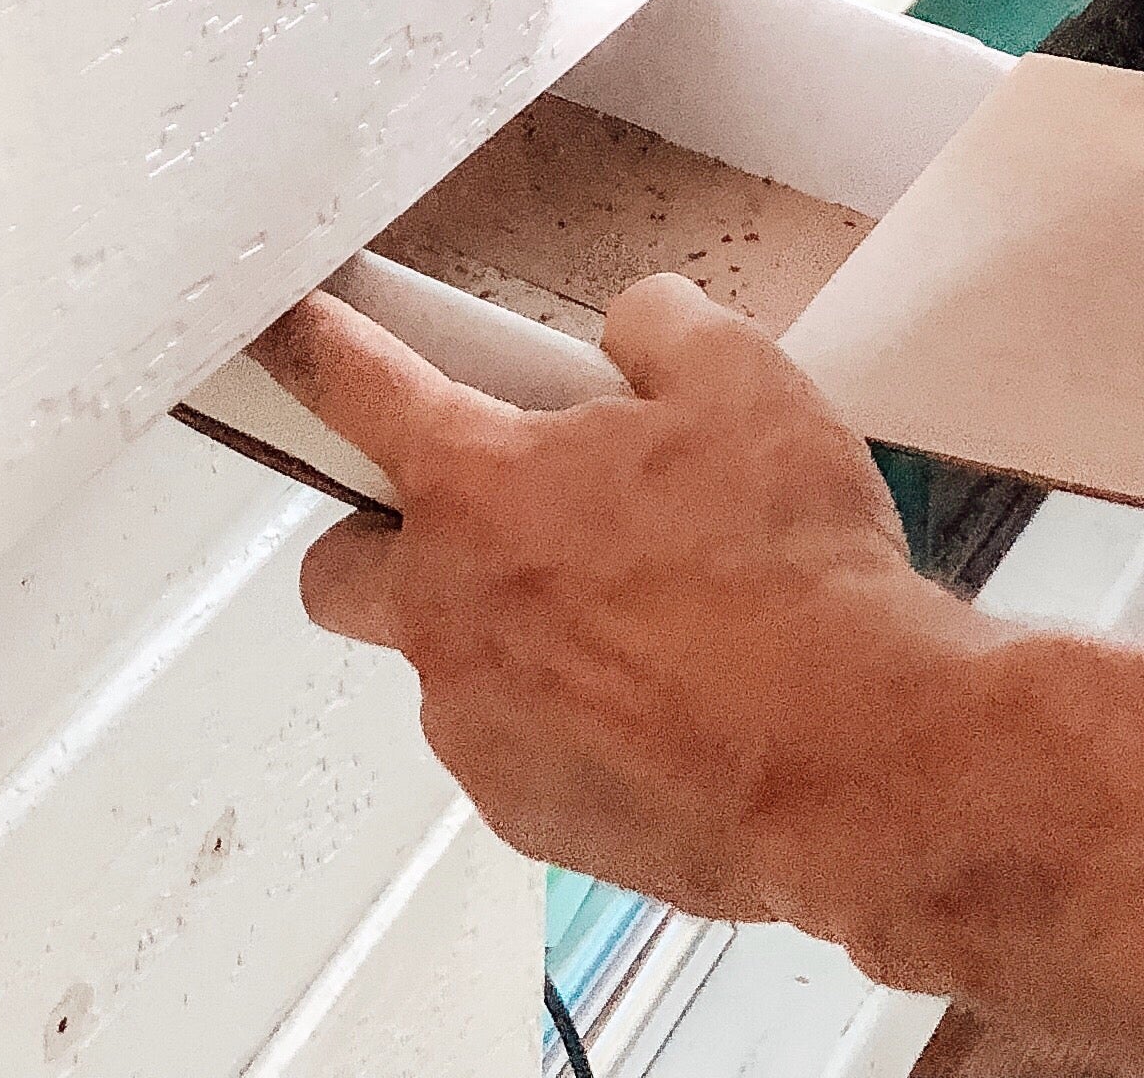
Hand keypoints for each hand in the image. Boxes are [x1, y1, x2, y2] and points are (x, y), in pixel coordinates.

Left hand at [263, 274, 953, 923]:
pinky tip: (664, 705)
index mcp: (480, 486)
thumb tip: (634, 332)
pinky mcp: (530, 816)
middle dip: (383, 539)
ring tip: (636, 624)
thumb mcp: (743, 381)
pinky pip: (515, 753)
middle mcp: (449, 610)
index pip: (348, 387)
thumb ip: (659, 328)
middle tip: (490, 522)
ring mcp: (480, 726)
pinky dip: (566, 727)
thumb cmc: (795, 573)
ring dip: (504, 639)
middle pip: (338, 568)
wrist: (862, 759)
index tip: (282, 335)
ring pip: (446, 668)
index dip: (305, 346)